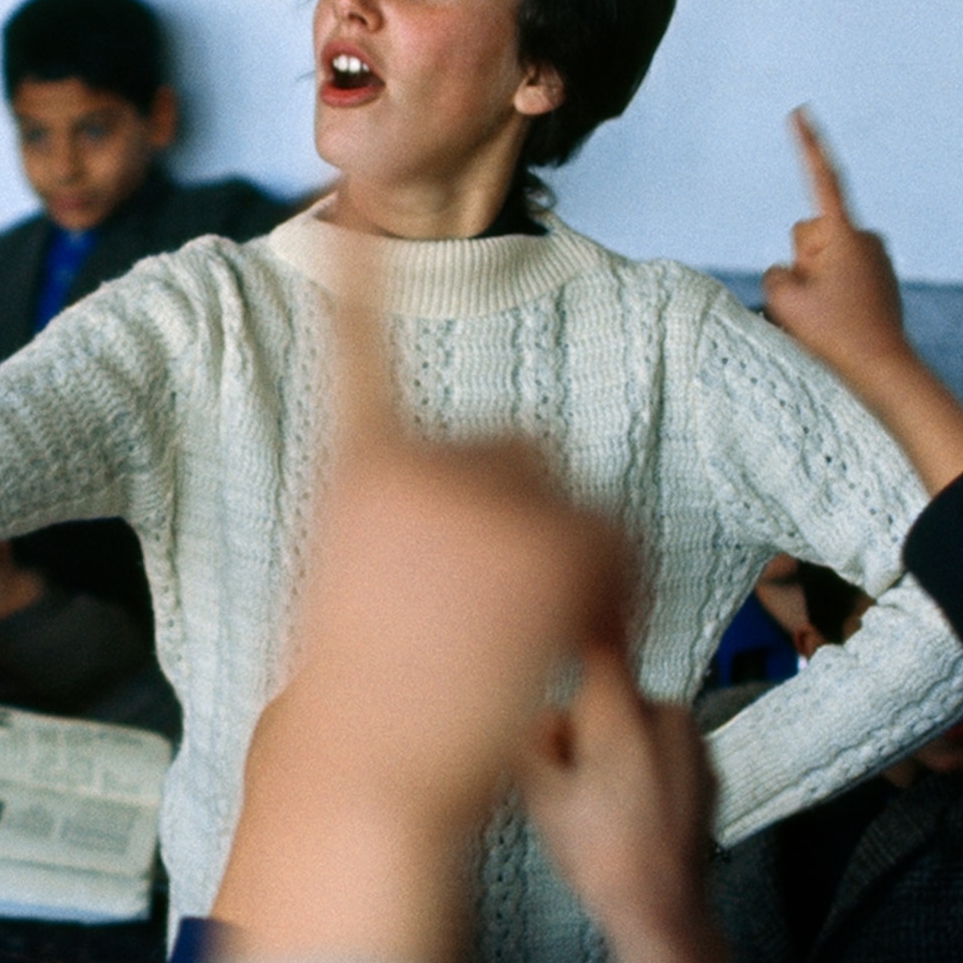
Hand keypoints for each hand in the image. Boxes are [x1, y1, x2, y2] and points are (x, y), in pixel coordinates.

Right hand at [213, 235, 633, 962]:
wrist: (368, 778)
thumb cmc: (365, 705)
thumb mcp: (361, 589)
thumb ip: (412, 524)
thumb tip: (505, 509)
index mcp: (354, 467)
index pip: (359, 347)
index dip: (366, 270)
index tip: (351, 183)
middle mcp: (407, 459)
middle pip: (520, 451)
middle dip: (539, 525)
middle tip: (513, 622)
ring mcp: (472, 492)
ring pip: (574, 500)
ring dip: (580, 569)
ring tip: (529, 649)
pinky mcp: (535, 536)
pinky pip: (611, 543)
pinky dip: (610, 594)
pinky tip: (564, 647)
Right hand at [513, 648, 756, 962]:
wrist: (662, 910)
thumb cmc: (599, 856)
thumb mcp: (539, 795)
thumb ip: (527, 736)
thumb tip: (526, 708)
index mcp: (622, 711)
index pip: (597, 640)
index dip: (575, 619)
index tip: (562, 596)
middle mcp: (666, 713)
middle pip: (606, 695)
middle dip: (581, 725)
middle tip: (566, 781)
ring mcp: (693, 742)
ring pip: (633, 723)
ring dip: (612, 748)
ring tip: (600, 806)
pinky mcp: (707, 768)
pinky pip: (660, 749)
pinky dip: (642, 767)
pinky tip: (630, 813)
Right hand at [760, 110, 962, 494]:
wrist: (884, 371)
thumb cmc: (835, 335)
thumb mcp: (784, 300)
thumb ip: (777, 272)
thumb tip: (794, 271)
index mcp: (844, 234)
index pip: (821, 179)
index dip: (807, 144)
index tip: (799, 111)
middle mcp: (864, 238)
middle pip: (808, 235)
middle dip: (801, 261)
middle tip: (815, 302)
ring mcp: (874, 259)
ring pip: (820, 260)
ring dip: (814, 282)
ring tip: (829, 317)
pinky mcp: (878, 280)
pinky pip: (836, 278)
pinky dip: (829, 295)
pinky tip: (840, 323)